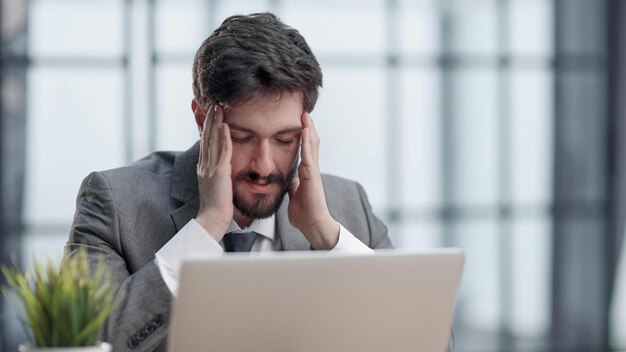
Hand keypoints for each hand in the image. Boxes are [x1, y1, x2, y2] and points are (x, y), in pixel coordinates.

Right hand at [195, 104, 232, 241]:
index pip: (205, 141)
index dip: (206, 125)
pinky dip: (223, 138)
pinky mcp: (218, 173)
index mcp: (203, 167)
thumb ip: (218, 173)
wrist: (211, 220)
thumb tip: (224, 166)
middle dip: (209, 118)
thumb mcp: (216, 185)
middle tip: (212, 102)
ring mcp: (210, 168)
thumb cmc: (217, 206)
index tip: (209, 111)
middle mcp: (204, 165)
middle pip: (206, 136)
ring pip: (212, 140)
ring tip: (218, 107)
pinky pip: (222, 152)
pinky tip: (225, 125)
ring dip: (215, 122)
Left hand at [287, 112, 339, 248]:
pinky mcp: (312, 175)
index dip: (304, 136)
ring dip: (309, 129)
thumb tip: (293, 183)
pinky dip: (307, 141)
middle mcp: (311, 170)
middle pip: (311, 143)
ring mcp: (313, 171)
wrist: (313, 225)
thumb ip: (295, 188)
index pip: (306, 150)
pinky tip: (305, 129)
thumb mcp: (295, 197)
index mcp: (306, 174)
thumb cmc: (305, 214)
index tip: (301, 123)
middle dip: (308, 127)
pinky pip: (309, 154)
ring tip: (305, 114)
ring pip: (312, 145)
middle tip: (304, 111)